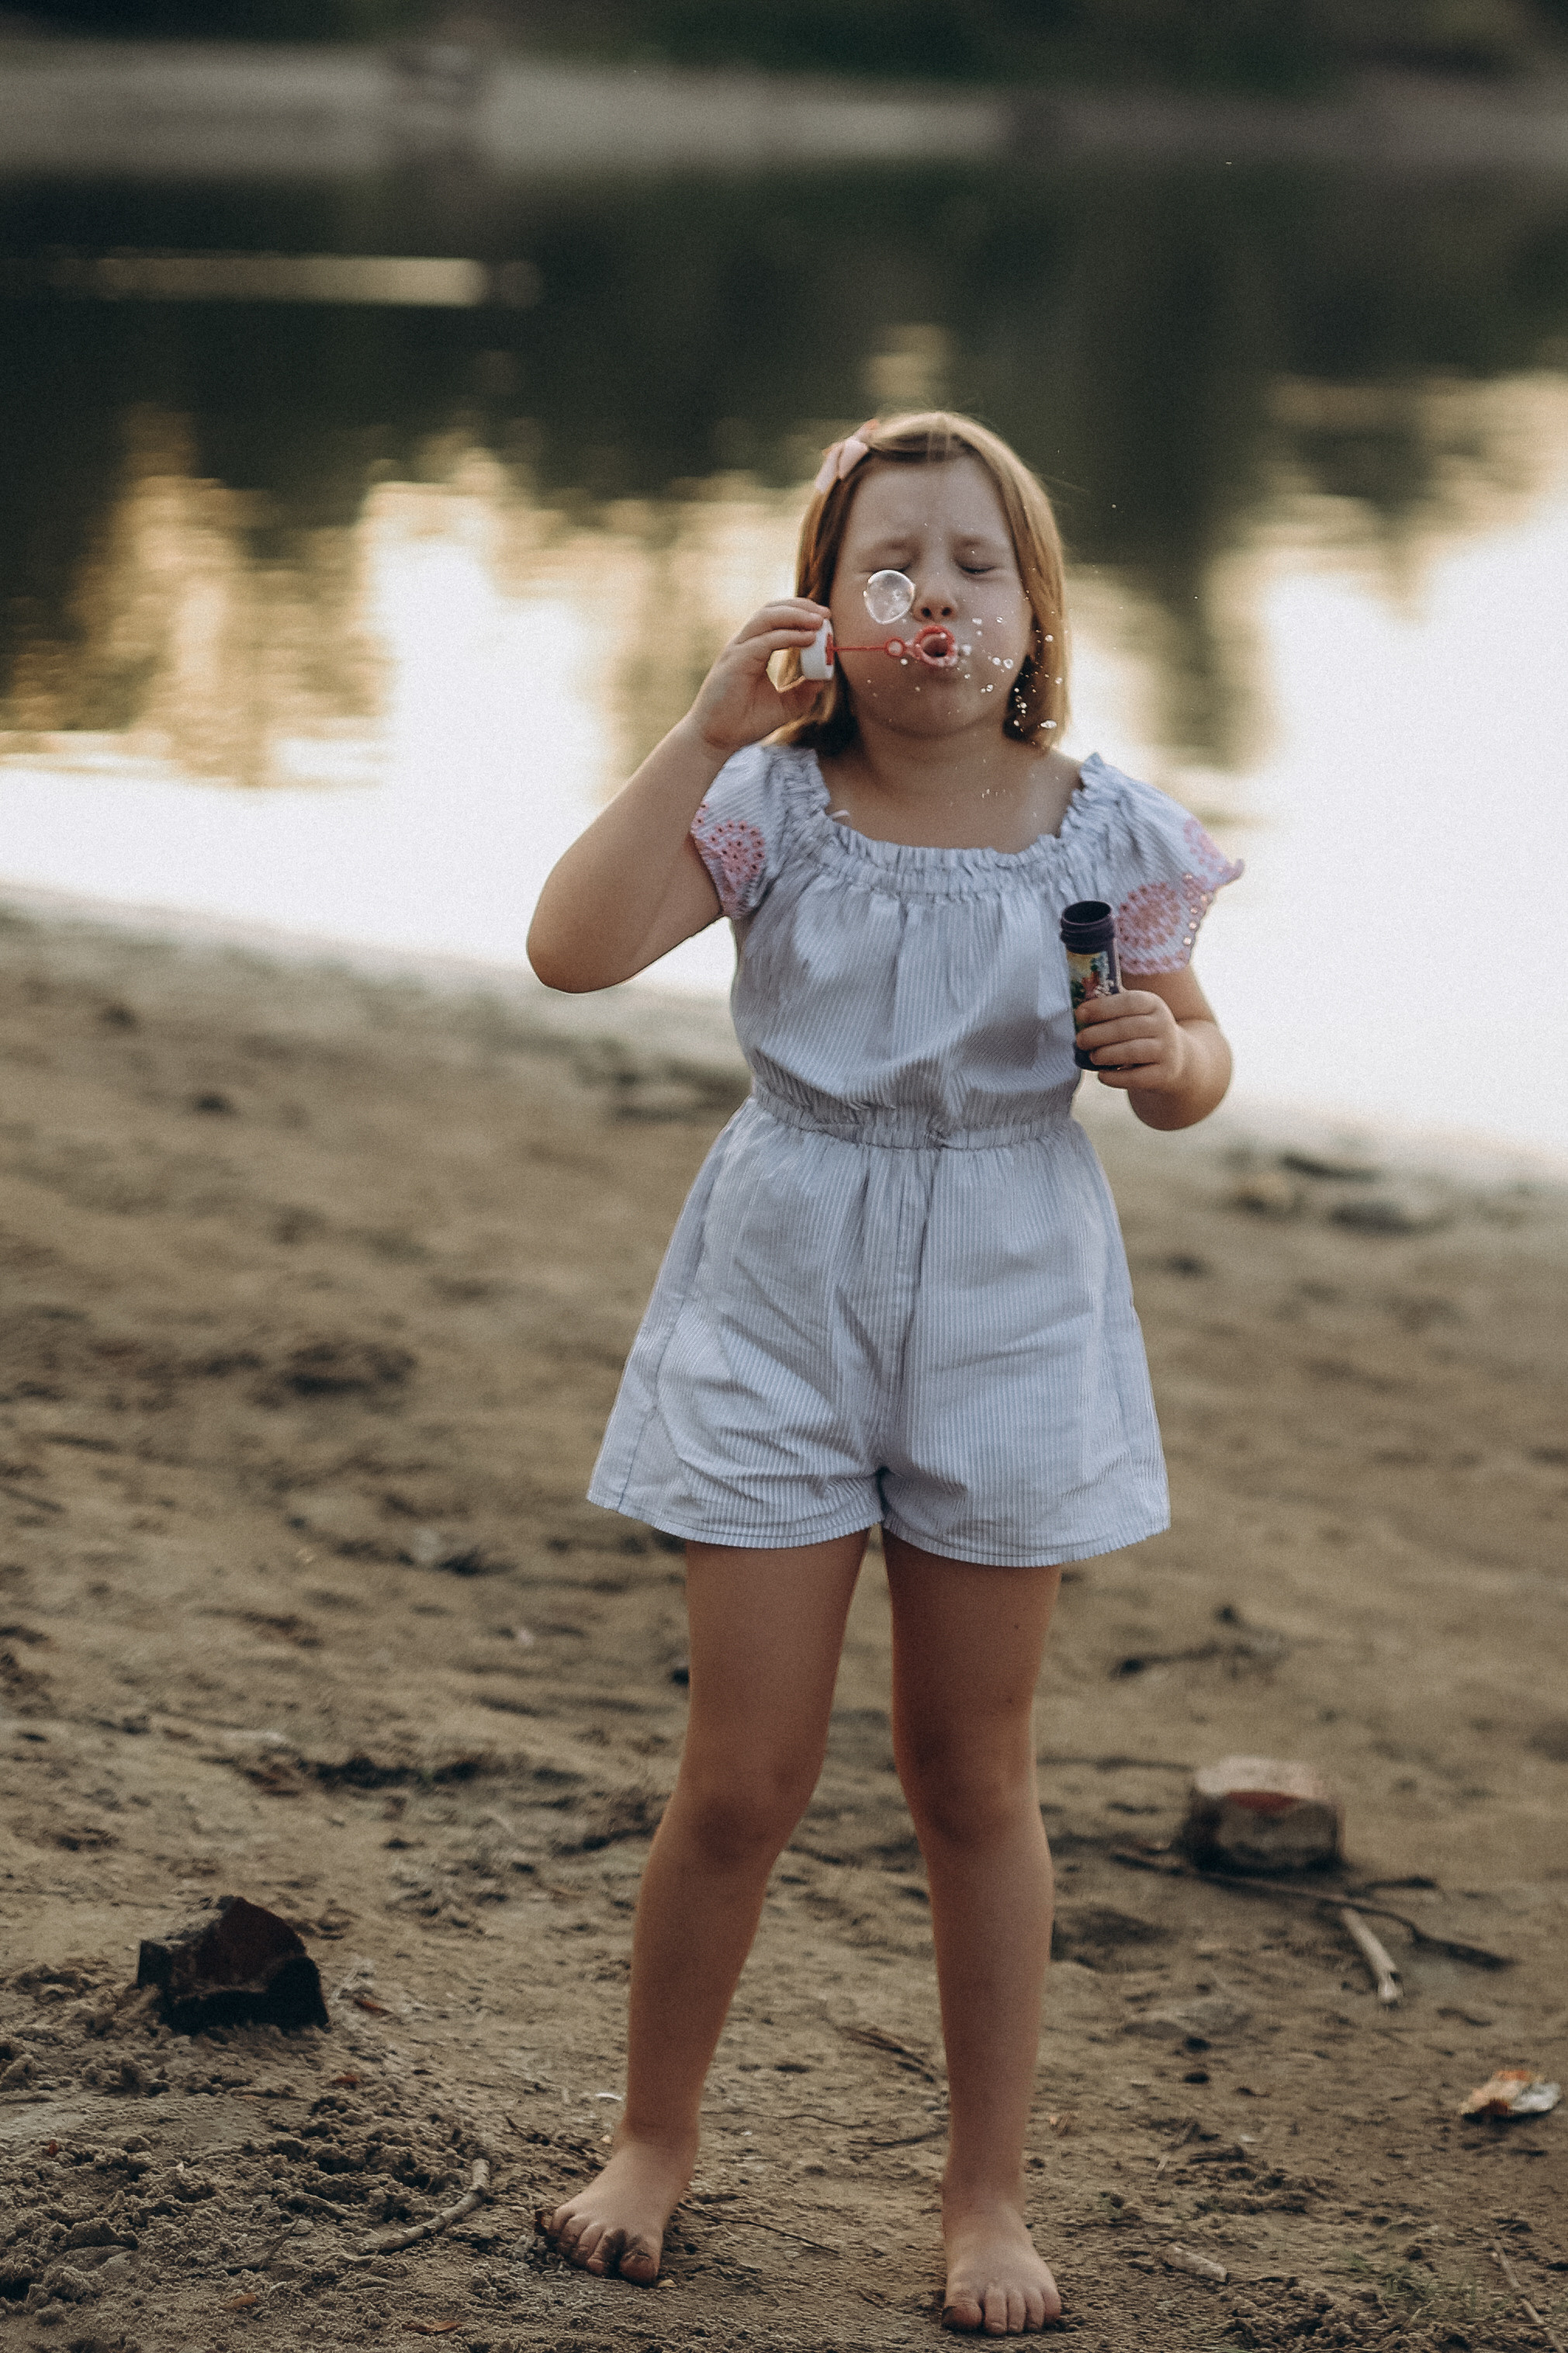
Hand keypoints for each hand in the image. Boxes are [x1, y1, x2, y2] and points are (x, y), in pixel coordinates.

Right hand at [685, 599, 830, 758]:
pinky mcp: (736, 661)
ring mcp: (738, 651)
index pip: (777, 619)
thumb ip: (803, 691)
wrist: (716, 740)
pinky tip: (808, 639)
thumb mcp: (784, 705)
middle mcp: (744, 645)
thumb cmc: (745, 722)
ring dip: (796, 615)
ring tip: (819, 622)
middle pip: (772, 610)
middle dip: (801, 607)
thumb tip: (824, 677)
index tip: (825, 620)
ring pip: (767, 618)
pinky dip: (788, 636)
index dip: (801, 614)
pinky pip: (765, 641)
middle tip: (826, 615)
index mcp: (753, 650)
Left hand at [1074, 988, 1191, 1094]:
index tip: (1079, 1014)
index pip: (1128, 1001)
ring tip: (1092, 1056)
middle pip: (1126, 1028)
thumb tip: (1081, 996)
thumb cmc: (1143, 1031)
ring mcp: (1167, 1050)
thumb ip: (1111, 1004)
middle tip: (1080, 1040)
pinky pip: (1136, 1077)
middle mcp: (1163, 1025)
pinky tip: (1101, 1075)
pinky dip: (1115, 1077)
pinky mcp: (1164, 1074)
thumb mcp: (1135, 1013)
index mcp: (1153, 1004)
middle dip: (1097, 1034)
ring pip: (1131, 1051)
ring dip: (1106, 1054)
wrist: (1177, 1058)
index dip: (1102, 1007)